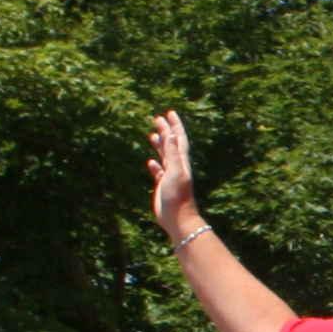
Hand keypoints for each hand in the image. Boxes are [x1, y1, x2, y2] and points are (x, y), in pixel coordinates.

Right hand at [147, 110, 199, 235]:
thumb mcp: (175, 172)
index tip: (169, 113)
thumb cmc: (178, 197)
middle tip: (157, 118)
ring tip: (152, 135)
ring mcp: (170, 177)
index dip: (175, 126)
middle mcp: (177, 167)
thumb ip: (173, 154)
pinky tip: (150, 162)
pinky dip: (155, 165)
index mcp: (182, 162)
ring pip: (165, 157)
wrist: (178, 219)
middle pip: (171, 145)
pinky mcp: (163, 186)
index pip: (179, 139)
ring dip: (160, 145)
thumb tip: (171, 134)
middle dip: (166, 131)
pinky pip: (159, 172)